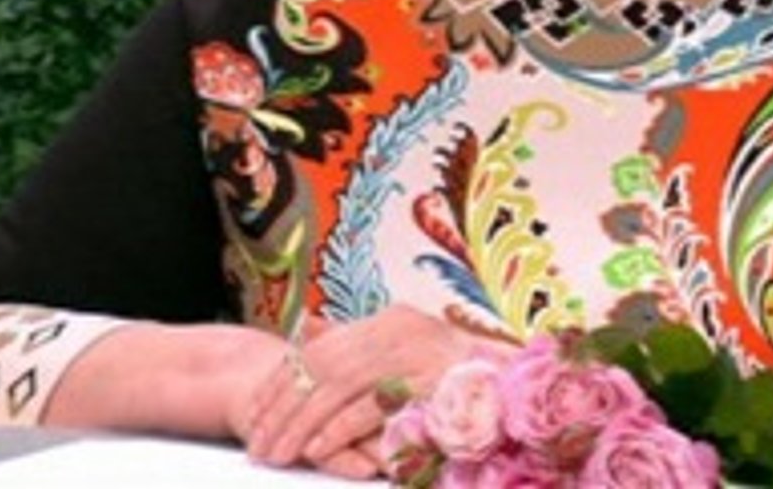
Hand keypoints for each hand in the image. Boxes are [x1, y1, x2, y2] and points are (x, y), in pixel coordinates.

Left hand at [244, 305, 496, 471]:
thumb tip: (308, 328)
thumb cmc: (457, 377)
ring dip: (303, 423)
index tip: (256, 414)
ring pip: (340, 385)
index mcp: (389, 321)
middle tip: (258, 442)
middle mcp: (399, 330)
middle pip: (323, 367)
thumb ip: (358, 341)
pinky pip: (373, 405)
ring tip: (277, 450)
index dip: (282, 381)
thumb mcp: (405, 348)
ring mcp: (415, 353)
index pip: (320, 348)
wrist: (516, 385)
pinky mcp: (428, 383)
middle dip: (283, 406)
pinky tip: (317, 448)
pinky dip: (341, 427)